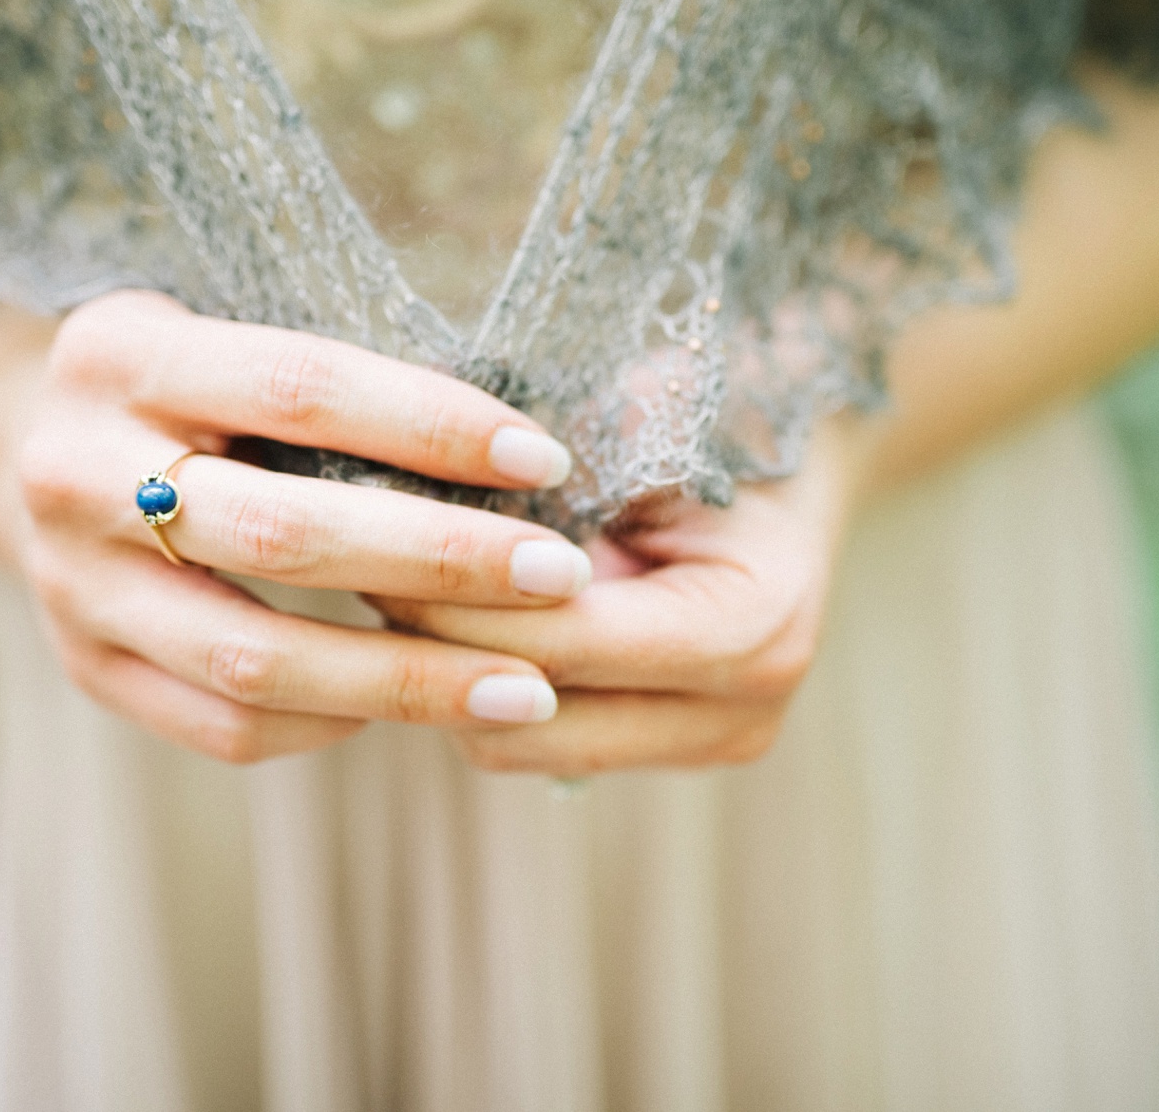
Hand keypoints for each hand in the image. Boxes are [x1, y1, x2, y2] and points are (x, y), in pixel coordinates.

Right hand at [13, 290, 597, 763]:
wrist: (28, 455)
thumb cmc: (188, 392)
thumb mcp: (230, 341)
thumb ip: (337, 386)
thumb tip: (523, 449)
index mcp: (121, 353)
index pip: (302, 387)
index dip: (432, 427)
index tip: (543, 461)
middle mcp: (76, 470)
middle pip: (283, 533)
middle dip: (442, 561)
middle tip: (560, 579)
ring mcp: (70, 583)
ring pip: (256, 657)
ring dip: (406, 678)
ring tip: (526, 687)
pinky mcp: (84, 668)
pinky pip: (225, 725)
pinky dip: (331, 723)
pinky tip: (410, 708)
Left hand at [368, 416, 874, 775]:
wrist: (796, 449)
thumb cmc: (709, 409)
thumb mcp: (633, 427)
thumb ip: (540, 494)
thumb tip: (395, 514)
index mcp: (750, 623)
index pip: (559, 641)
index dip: (450, 600)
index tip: (367, 547)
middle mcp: (743, 707)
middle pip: (529, 720)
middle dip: (435, 649)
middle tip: (362, 573)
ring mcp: (716, 741)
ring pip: (519, 747)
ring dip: (450, 677)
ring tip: (398, 594)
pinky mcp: (679, 750)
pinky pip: (540, 741)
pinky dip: (487, 686)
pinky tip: (453, 622)